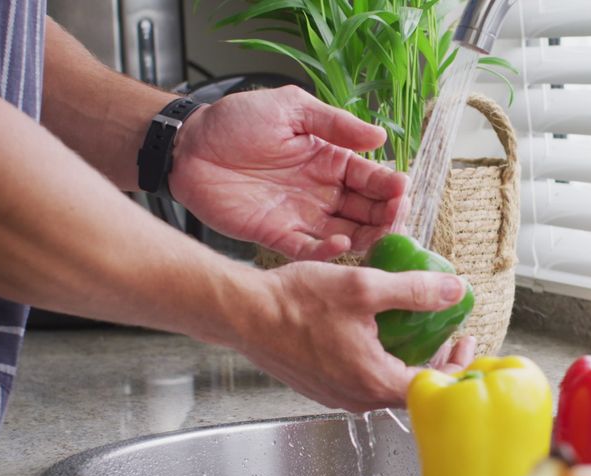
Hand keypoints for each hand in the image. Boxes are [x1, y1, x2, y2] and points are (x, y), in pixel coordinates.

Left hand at [168, 86, 407, 260]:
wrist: (188, 146)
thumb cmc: (236, 121)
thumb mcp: (291, 109)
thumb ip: (336, 124)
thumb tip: (381, 136)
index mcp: (330, 161)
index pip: (371, 178)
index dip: (389, 186)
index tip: (402, 189)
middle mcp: (322, 192)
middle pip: (366, 211)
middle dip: (386, 215)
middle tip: (397, 214)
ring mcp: (301, 216)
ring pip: (346, 234)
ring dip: (367, 236)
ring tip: (378, 233)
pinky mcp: (277, 236)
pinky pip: (309, 249)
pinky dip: (327, 252)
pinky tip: (342, 244)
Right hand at [235, 262, 475, 411]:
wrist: (244, 313)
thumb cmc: (295, 303)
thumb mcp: (364, 288)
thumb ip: (415, 291)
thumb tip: (455, 291)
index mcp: (373, 381)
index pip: (432, 386)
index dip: (456, 366)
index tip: (465, 343)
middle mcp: (356, 397)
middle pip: (411, 388)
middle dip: (435, 362)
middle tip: (448, 335)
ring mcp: (337, 394)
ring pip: (385, 383)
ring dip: (406, 360)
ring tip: (417, 330)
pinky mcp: (322, 385)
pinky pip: (362, 378)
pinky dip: (379, 359)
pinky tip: (378, 333)